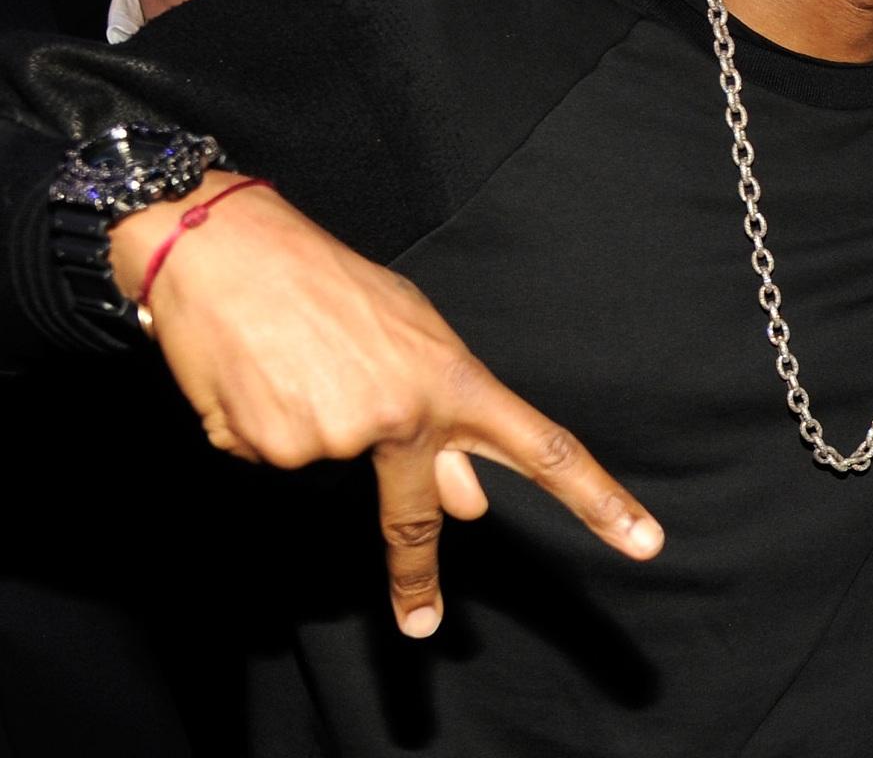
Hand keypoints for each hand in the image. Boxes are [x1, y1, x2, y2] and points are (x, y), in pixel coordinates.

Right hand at [115, 175, 663, 637]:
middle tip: (422, 622)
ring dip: (312, 426)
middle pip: (415, 517)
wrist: (224, 252)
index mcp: (453, 384)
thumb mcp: (411, 339)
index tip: (646, 541)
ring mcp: (336, 440)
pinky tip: (257, 375)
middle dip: (416, 577)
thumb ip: (447, 423)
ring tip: (291, 364)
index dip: (600, 500)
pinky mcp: (270, 450)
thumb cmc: (329, 284)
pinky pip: (275, 456)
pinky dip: (265, 425)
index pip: (546, 450)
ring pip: (328, 465)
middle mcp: (403, 420)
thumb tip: (472, 506)